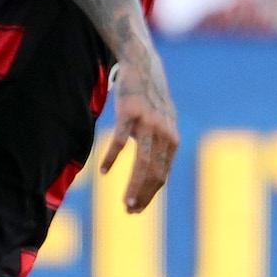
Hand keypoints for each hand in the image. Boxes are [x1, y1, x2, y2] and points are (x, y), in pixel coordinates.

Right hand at [99, 59, 177, 213]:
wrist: (143, 65)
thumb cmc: (151, 98)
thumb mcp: (163, 123)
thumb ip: (162, 147)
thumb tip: (157, 175)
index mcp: (172, 139)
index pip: (162, 176)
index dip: (149, 195)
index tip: (136, 209)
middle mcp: (164, 134)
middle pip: (154, 174)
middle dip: (143, 196)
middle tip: (129, 212)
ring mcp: (148, 123)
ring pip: (142, 163)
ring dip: (133, 186)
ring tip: (124, 203)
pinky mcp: (130, 113)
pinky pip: (120, 142)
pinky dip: (111, 158)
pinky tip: (104, 171)